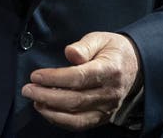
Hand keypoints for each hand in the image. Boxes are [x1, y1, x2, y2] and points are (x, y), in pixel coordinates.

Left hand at [21, 32, 140, 130]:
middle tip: (27, 89)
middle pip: (75, 100)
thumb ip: (84, 46)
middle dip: (46, 96)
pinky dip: (60, 121)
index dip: (55, 78)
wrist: (135, 65)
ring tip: (34, 101)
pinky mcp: (103, 117)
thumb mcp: (100, 39)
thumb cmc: (113, 50)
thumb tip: (70, 53)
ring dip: (51, 111)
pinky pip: (80, 124)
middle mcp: (110, 92)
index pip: (79, 77)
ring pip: (76, 116)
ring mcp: (107, 108)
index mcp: (110, 70)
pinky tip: (46, 111)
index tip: (36, 76)